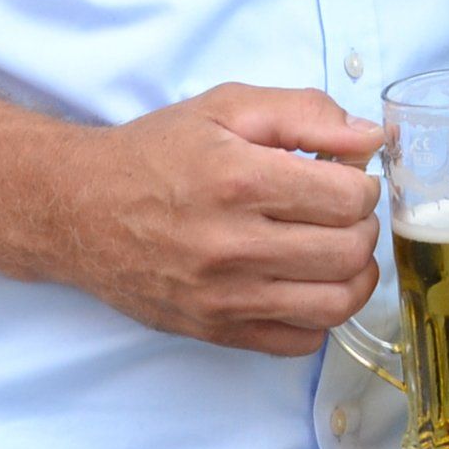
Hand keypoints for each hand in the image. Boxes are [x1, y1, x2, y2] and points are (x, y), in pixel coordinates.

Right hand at [60, 85, 385, 354]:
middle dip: (361, 226)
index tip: (345, 177)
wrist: (78, 209)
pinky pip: (299, 342)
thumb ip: (305, 113)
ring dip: (353, 275)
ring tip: (335, 250)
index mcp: (239, 179)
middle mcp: (232, 244)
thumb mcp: (227, 107)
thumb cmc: (156, 153)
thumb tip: (370, 137)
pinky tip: (304, 284)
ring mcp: (223, 296)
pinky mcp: (214, 330)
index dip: (361, 184)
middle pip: (348, 252)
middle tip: (341, 212)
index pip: (348, 198)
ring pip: (334, 304)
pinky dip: (318, 316)